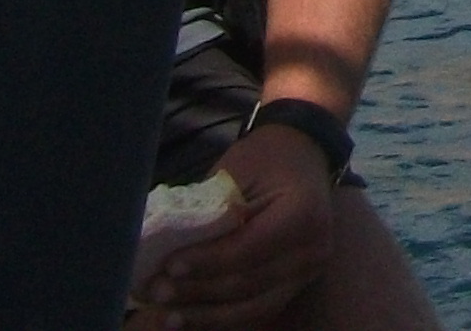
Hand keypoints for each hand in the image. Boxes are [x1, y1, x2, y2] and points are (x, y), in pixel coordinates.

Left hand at [128, 122, 336, 329]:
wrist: (302, 156)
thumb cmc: (265, 159)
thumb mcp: (237, 172)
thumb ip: (210, 211)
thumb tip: (166, 246)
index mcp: (304, 212)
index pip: (248, 248)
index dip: (207, 262)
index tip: (169, 265)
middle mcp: (313, 249)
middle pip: (247, 283)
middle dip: (198, 291)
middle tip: (156, 291)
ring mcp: (308, 273)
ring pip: (250, 308)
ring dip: (205, 315)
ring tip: (166, 315)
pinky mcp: (296, 287)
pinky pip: (255, 312)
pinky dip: (219, 319)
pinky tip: (189, 319)